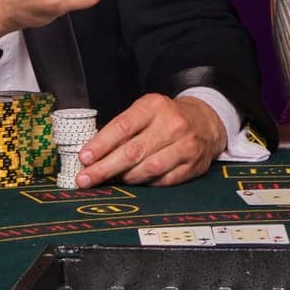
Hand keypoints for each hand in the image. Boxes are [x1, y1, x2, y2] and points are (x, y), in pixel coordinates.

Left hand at [76, 94, 228, 186]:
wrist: (205, 121)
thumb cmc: (166, 118)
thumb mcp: (145, 112)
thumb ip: (122, 130)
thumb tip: (93, 154)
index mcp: (154, 106)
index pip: (123, 126)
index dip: (101, 144)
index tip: (84, 158)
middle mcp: (172, 124)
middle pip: (133, 151)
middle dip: (105, 168)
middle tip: (85, 179)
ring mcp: (185, 145)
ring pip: (148, 168)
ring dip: (125, 178)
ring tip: (111, 181)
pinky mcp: (193, 164)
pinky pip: (163, 180)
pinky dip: (146, 183)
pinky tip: (136, 182)